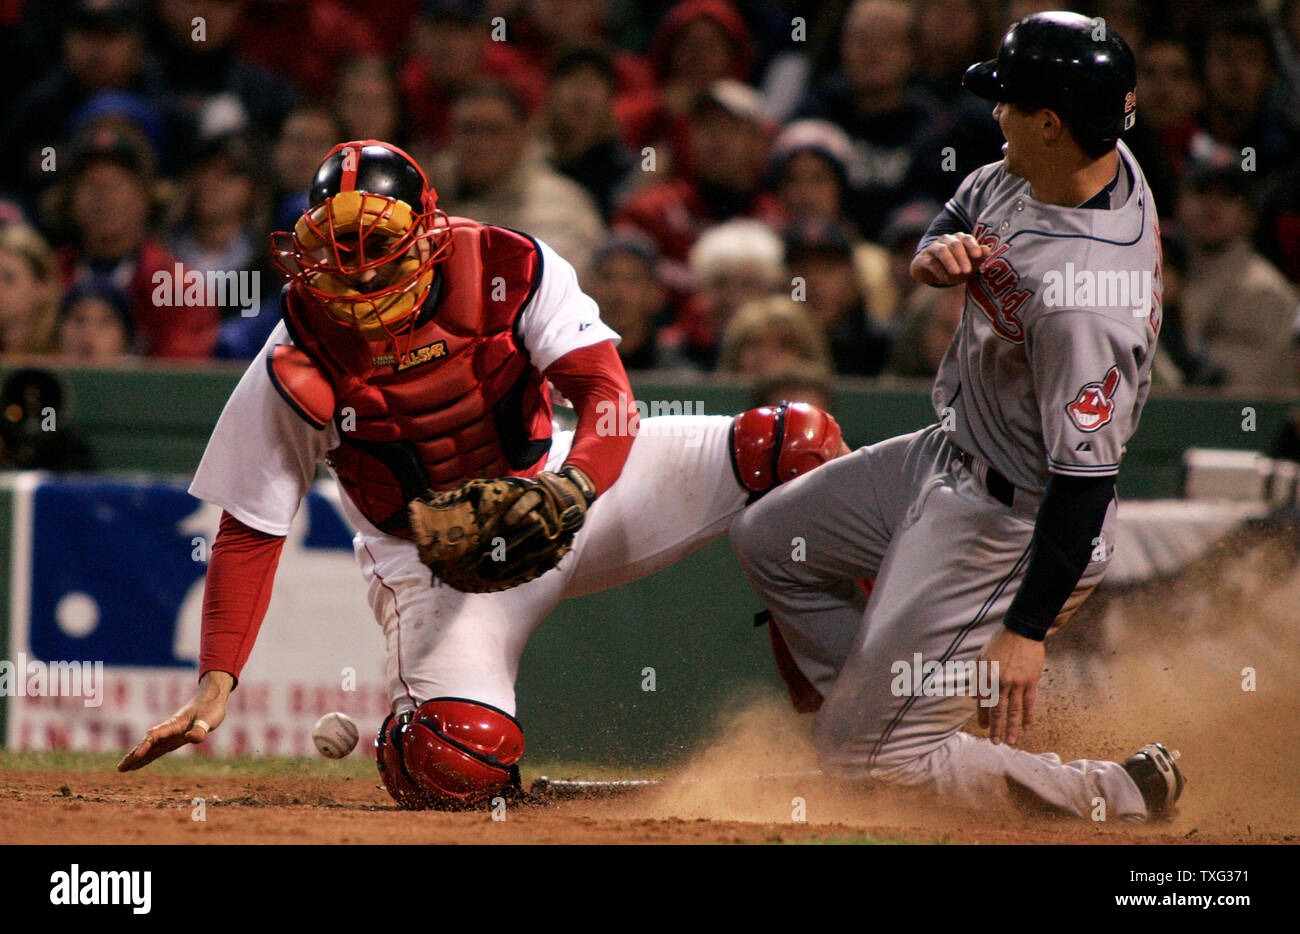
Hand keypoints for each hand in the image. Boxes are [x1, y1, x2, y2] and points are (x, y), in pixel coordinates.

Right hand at [117, 671, 233, 770]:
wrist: (211, 698)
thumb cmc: (210, 708)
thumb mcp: (209, 719)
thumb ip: (200, 730)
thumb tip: (190, 739)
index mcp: (174, 725)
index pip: (156, 736)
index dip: (146, 745)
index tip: (137, 755)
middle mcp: (168, 730)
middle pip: (147, 744)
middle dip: (133, 755)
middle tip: (120, 768)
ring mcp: (170, 735)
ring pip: (149, 748)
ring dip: (136, 758)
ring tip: (122, 768)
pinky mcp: (174, 739)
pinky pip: (157, 749)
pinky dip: (147, 756)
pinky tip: (139, 763)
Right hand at [910, 233, 988, 285]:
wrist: (930, 272)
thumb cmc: (954, 266)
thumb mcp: (969, 264)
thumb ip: (979, 257)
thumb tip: (988, 250)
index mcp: (959, 239)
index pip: (967, 239)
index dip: (972, 246)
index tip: (978, 256)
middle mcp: (946, 241)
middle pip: (955, 244)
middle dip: (962, 257)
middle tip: (967, 271)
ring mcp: (933, 248)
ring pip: (942, 251)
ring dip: (950, 262)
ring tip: (956, 273)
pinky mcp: (923, 259)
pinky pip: (931, 263)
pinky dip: (939, 271)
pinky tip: (945, 279)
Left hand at [977, 627, 1044, 745]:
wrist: (1021, 631)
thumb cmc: (999, 644)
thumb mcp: (981, 658)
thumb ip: (977, 678)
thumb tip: (974, 697)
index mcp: (985, 677)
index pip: (983, 702)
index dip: (983, 717)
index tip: (983, 728)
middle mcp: (1000, 682)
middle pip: (997, 710)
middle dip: (995, 728)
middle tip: (995, 742)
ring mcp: (1016, 683)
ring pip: (1013, 711)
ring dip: (1011, 728)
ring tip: (1010, 741)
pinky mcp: (1030, 682)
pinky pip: (1029, 703)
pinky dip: (1028, 717)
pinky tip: (1027, 728)